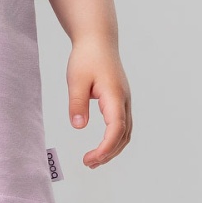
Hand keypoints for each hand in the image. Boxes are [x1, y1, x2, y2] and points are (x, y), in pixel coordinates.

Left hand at [66, 36, 132, 168]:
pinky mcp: (120, 99)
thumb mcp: (76, 79)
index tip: (91, 159)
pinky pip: (122, 125)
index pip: (116, 129)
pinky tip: (102, 144)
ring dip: (112, 148)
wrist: (98, 40)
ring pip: (125, 132)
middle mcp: (124, 101)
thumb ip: (77, 103)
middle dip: (108, 153)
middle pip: (123, 135)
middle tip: (88, 163)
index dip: (106, 148)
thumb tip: (78, 126)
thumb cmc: (87, 57)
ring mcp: (124, 101)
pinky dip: (114, 139)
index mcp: (115, 96)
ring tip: (93, 159)